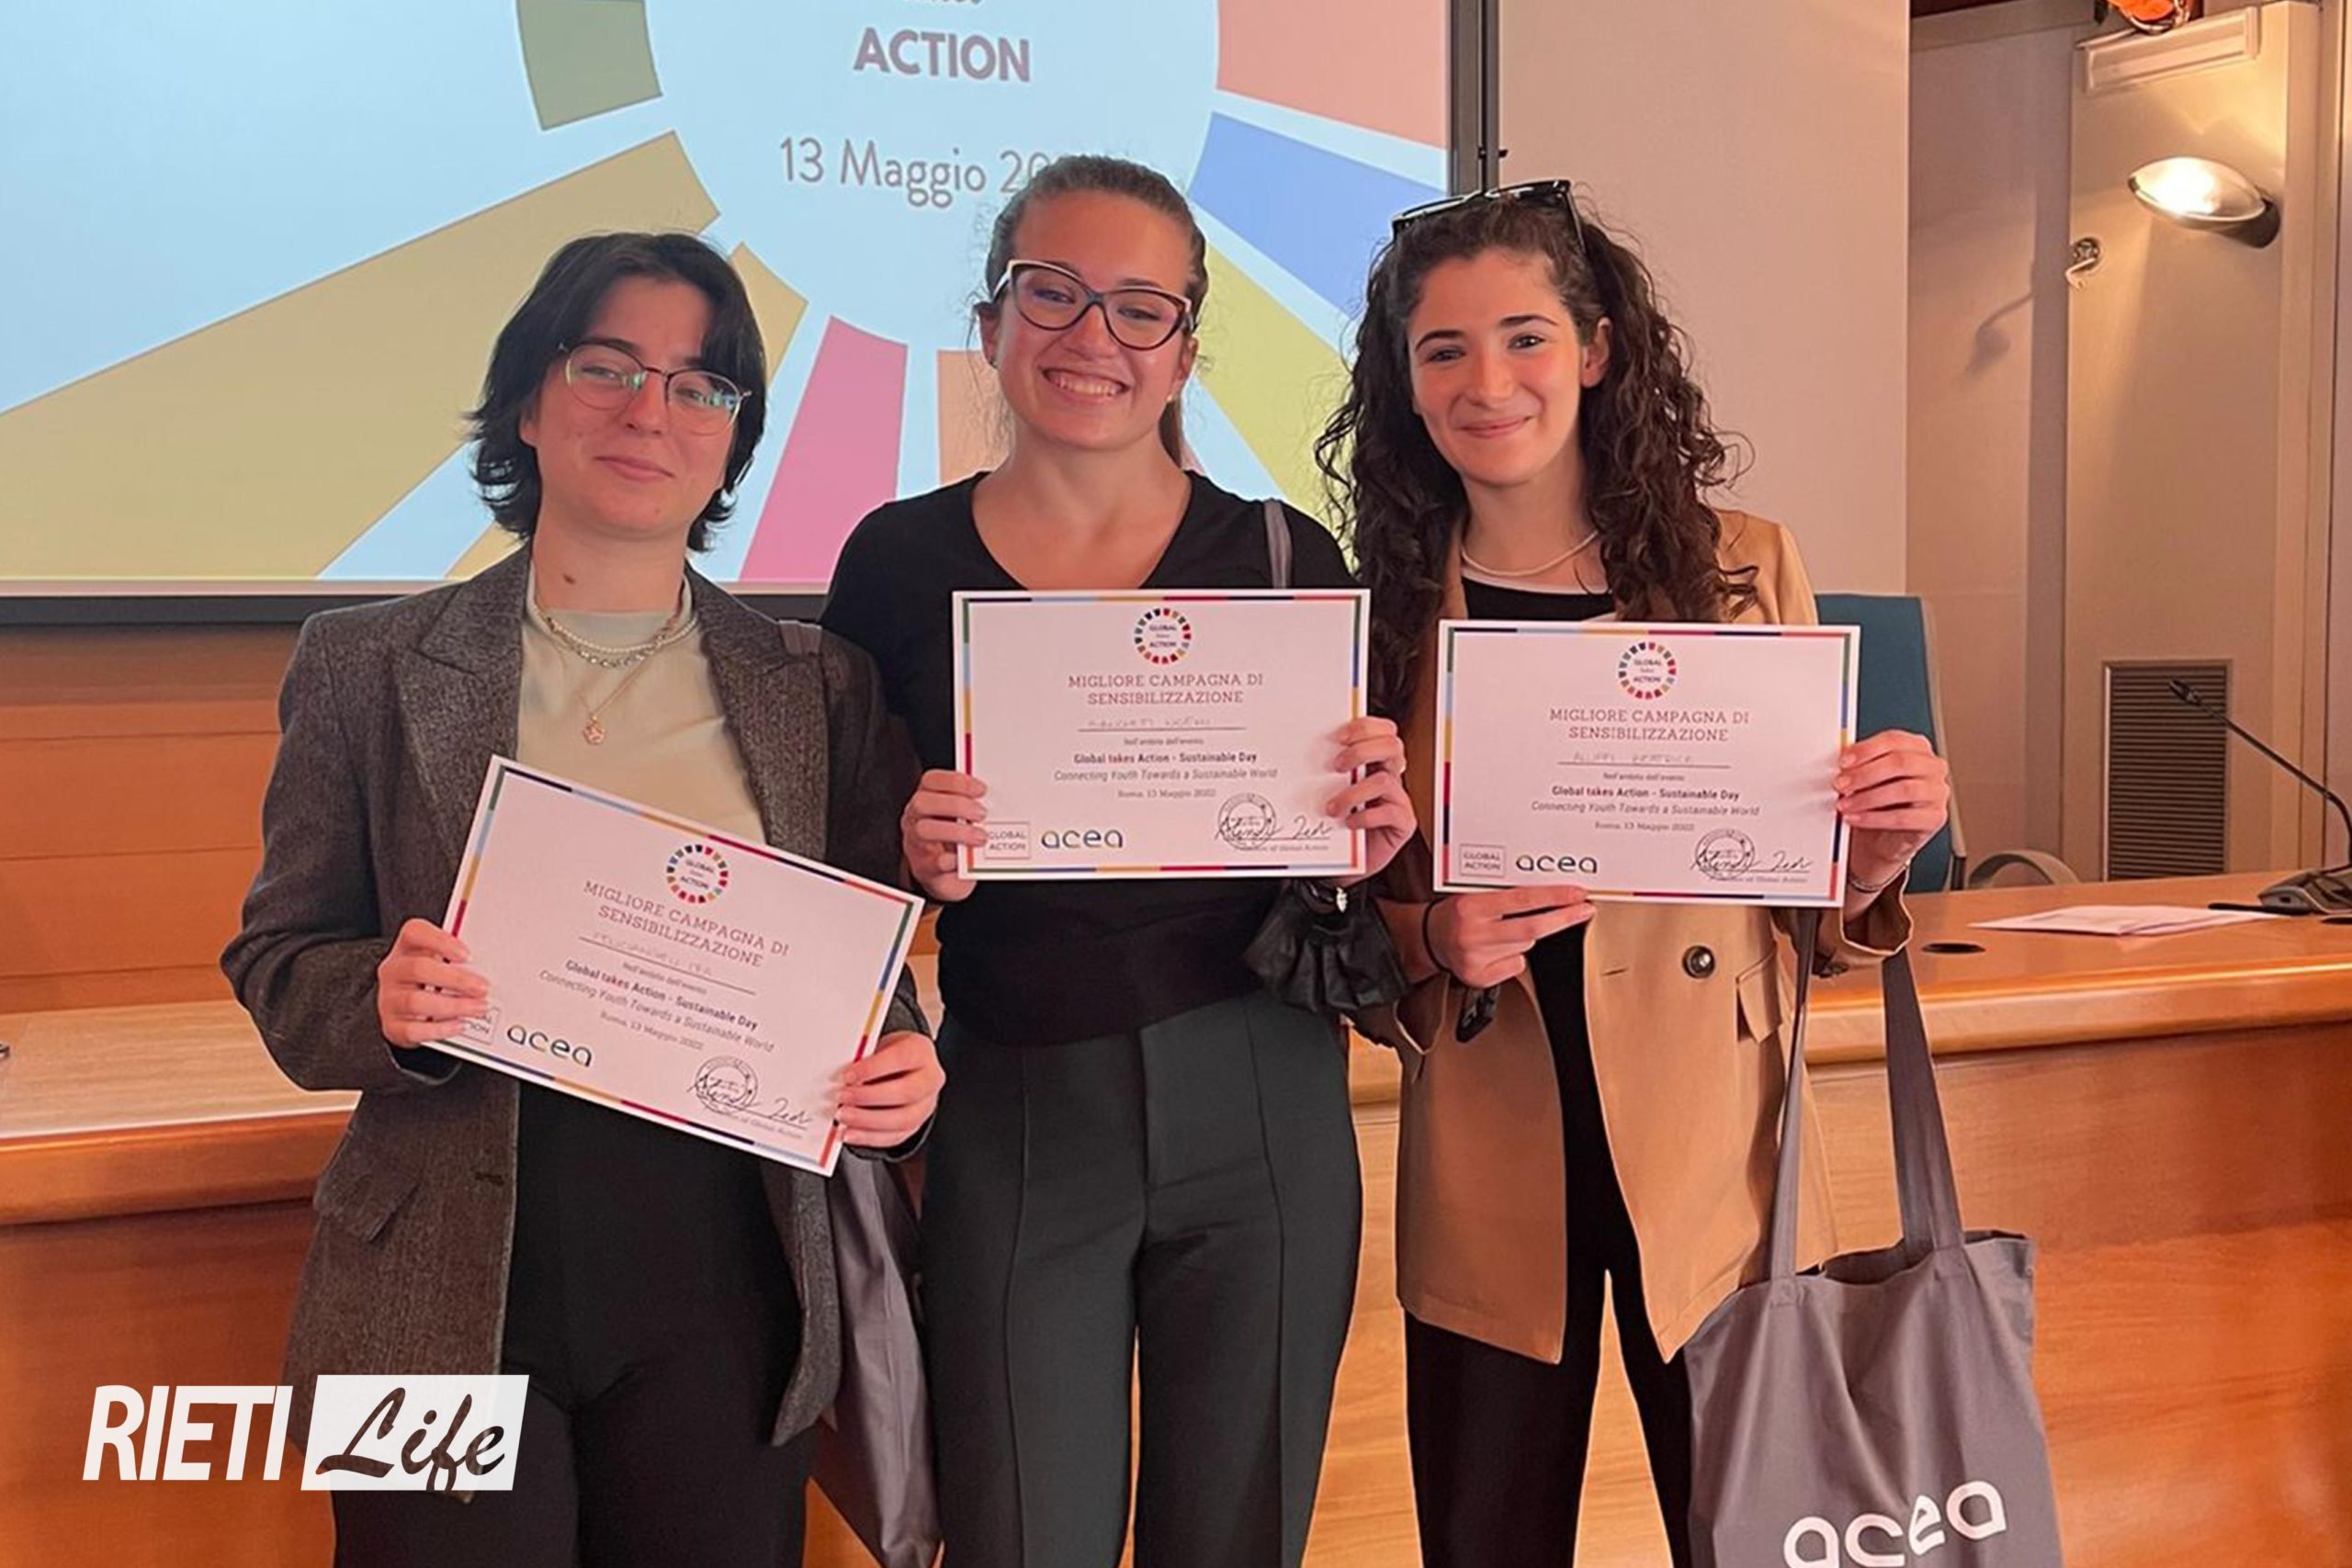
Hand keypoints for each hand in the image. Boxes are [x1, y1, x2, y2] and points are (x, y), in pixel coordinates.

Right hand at [375, 918, 487, 1047]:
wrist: (405, 1013)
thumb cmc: (430, 982)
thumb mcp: (441, 964)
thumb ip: (459, 961)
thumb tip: (489, 967)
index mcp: (406, 948)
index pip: (415, 933)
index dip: (441, 941)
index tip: (467, 955)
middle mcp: (394, 971)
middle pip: (418, 968)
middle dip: (456, 979)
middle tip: (482, 987)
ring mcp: (389, 999)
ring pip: (416, 1001)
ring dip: (453, 1005)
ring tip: (477, 1008)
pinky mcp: (392, 1025)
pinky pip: (413, 1029)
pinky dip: (440, 1029)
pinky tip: (459, 1025)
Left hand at [836, 1030, 943, 1146]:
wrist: (906, 1067)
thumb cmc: (890, 1055)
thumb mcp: (879, 1046)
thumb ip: (863, 1059)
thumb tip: (839, 1076)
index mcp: (920, 1052)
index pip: (901, 1059)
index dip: (873, 1068)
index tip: (848, 1075)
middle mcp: (929, 1079)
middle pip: (906, 1092)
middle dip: (869, 1097)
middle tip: (843, 1097)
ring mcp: (925, 1105)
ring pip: (903, 1119)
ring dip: (868, 1121)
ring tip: (844, 1117)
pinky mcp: (915, 1125)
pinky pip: (895, 1137)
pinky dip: (869, 1137)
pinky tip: (851, 1133)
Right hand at [901, 769, 987, 902]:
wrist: (945, 874)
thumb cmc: (955, 839)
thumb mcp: (962, 818)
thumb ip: (973, 806)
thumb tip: (998, 800)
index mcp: (926, 800)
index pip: (932, 780)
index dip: (956, 782)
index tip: (981, 789)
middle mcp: (916, 819)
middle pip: (923, 802)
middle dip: (956, 805)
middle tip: (982, 814)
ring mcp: (917, 843)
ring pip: (924, 830)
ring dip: (956, 832)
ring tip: (981, 837)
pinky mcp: (925, 868)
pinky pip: (934, 862)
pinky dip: (952, 860)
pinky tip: (968, 860)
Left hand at [1326, 716, 1415, 882]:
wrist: (1345, 865)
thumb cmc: (1335, 826)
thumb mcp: (1328, 793)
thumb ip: (1326, 773)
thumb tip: (1301, 753)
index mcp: (1374, 762)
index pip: (1383, 731)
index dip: (1365, 727)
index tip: (1339, 736)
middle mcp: (1390, 776)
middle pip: (1392, 746)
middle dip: (1362, 751)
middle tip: (1337, 766)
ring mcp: (1399, 799)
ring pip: (1385, 780)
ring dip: (1353, 792)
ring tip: (1333, 807)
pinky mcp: (1403, 822)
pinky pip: (1389, 812)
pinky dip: (1365, 817)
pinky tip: (1348, 823)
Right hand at [1424, 886, 1592, 987]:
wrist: (1427, 938)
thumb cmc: (1455, 912)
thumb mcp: (1475, 893)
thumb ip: (1506, 894)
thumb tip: (1550, 894)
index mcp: (1471, 906)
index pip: (1522, 900)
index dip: (1554, 897)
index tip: (1577, 894)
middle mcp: (1472, 933)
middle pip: (1531, 928)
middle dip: (1563, 919)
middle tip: (1584, 910)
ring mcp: (1475, 958)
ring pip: (1525, 946)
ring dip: (1527, 936)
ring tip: (1503, 930)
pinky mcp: (1479, 977)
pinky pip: (1516, 965)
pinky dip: (1514, 956)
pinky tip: (1497, 949)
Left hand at [1836, 730, 1950, 889]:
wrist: (1883, 835)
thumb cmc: (1877, 799)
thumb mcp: (1866, 776)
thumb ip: (1857, 763)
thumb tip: (1841, 757)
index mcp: (1916, 747)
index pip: (1893, 740)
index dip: (1866, 750)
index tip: (1843, 762)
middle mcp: (1932, 767)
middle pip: (1900, 762)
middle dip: (1865, 774)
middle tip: (1840, 784)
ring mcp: (1937, 792)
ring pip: (1904, 789)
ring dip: (1867, 797)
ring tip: (1845, 804)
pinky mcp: (1935, 818)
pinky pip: (1904, 818)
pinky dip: (1874, 818)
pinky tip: (1856, 818)